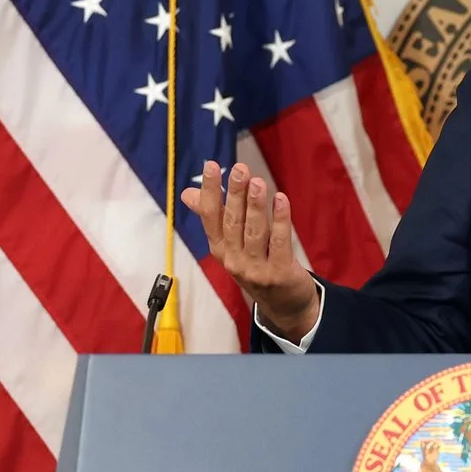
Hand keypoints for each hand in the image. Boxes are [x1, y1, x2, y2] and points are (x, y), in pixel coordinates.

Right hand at [181, 161, 320, 340]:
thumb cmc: (256, 265)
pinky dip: (280, 220)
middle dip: (235, 194)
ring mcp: (255, 269)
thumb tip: (187, 193)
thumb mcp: (230, 245)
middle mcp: (234, 260)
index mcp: (220, 249)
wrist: (283, 305)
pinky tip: (281, 199)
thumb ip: (212, 217)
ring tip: (258, 182)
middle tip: (239, 169)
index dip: (210, 191)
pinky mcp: (278, 274)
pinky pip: (279, 243)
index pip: (211, 217)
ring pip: (254, 232)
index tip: (211, 166)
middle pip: (232, 223)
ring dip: (255, 206)